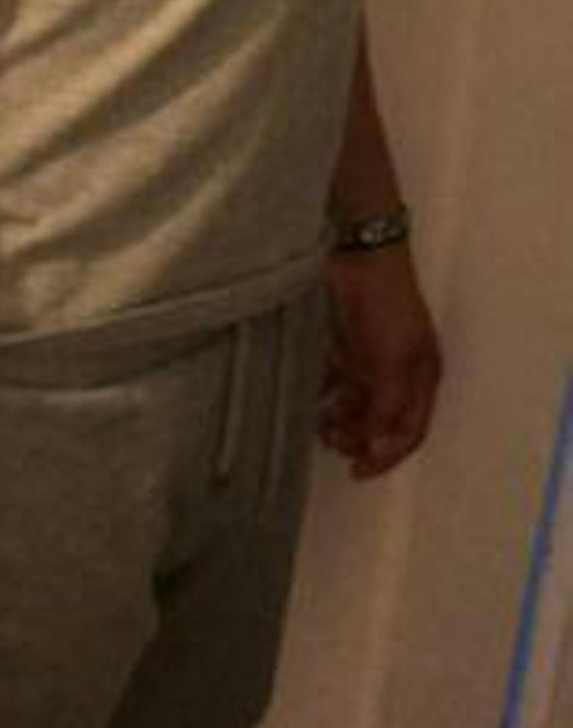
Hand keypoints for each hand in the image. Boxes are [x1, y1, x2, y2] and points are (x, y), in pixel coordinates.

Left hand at [317, 245, 442, 480]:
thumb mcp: (393, 361)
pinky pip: (332, 380)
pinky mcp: (343, 344)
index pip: (409, 431)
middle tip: (331, 442)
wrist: (360, 256)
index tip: (357, 471)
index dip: (386, 455)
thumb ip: (386, 406)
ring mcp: (370, 358)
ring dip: (339, 419)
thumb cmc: (385, 310)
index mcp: (421, 378)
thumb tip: (379, 447)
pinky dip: (320, 393)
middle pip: (381, 421)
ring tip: (318, 425)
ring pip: (355, 403)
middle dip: (358, 437)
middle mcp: (398, 373)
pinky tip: (305, 400)